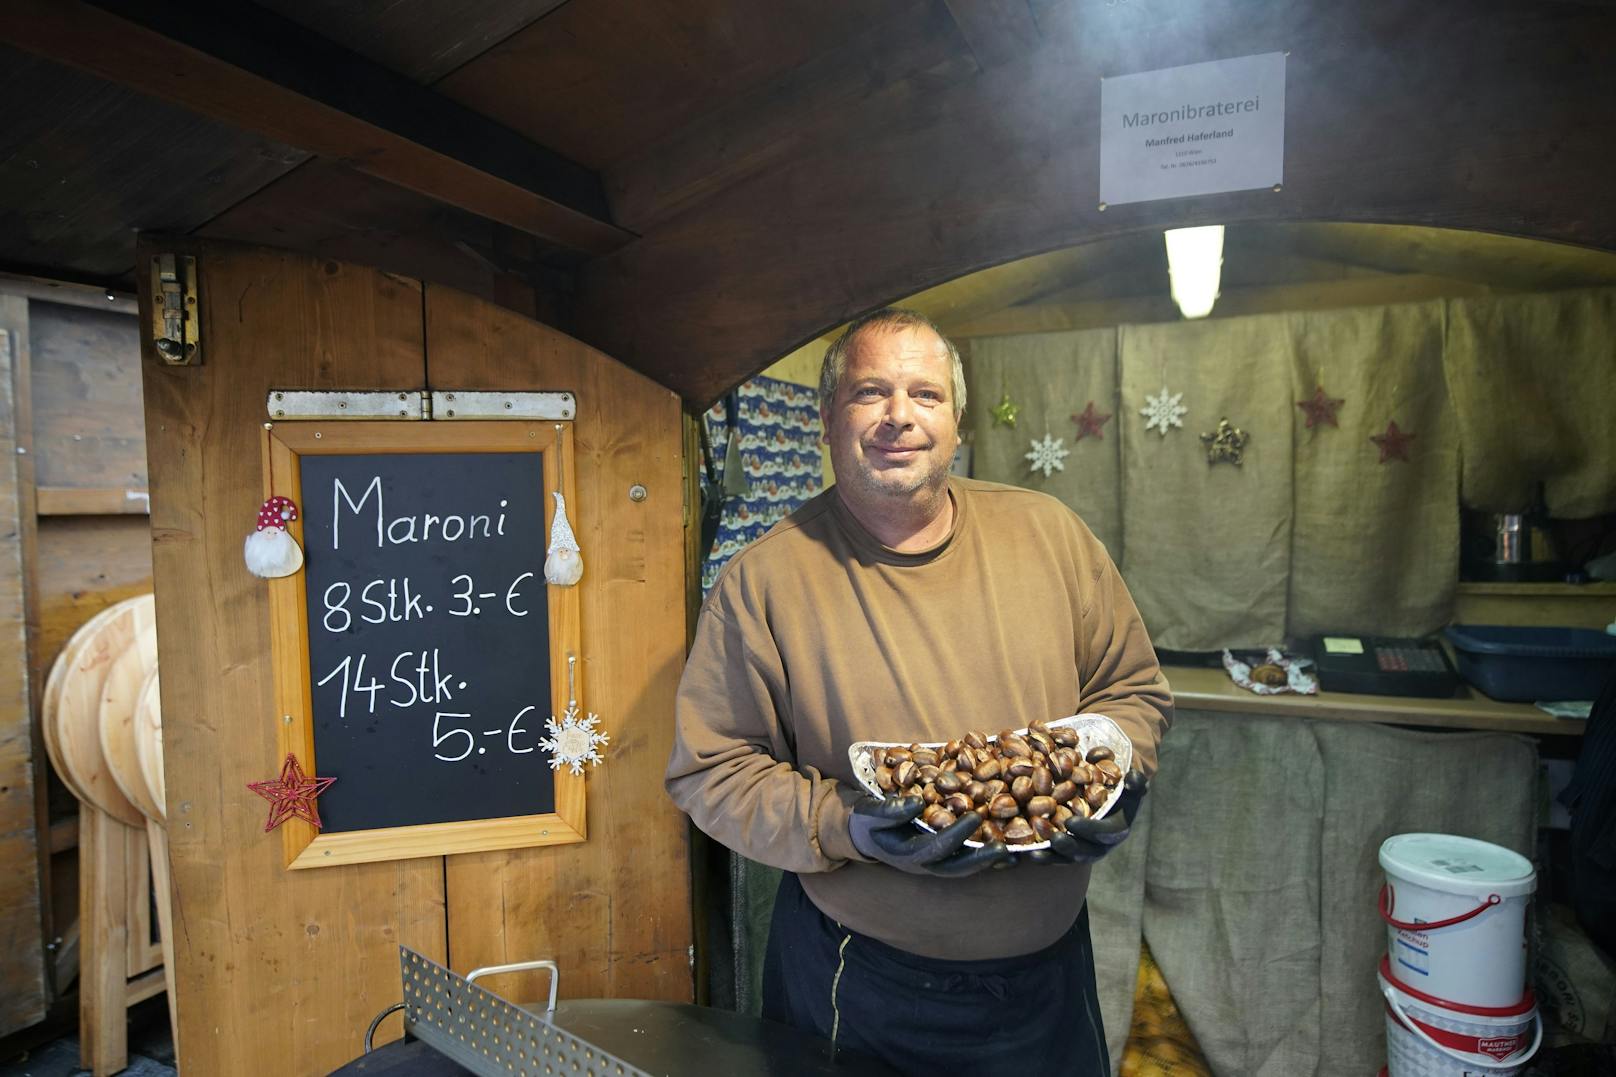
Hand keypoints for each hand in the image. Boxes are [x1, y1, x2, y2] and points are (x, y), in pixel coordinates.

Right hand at [848, 796, 1009, 875]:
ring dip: (988, 861)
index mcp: (907, 854)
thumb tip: (917, 803)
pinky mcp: (943, 857)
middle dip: (981, 858)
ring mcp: (935, 863)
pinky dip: (986, 854)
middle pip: (958, 866)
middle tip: (1005, 847)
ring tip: (1014, 852)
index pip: (936, 847)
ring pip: (966, 866)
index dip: (956, 834)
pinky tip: (1008, 846)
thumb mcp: (870, 812)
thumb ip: (890, 810)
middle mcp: (924, 864)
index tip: (975, 817)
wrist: (862, 832)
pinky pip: (967, 858)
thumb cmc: (866, 820)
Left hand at [1039, 770, 1148, 864]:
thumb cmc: (1118, 788)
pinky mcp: (1069, 852)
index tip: (1072, 823)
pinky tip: (1028, 853)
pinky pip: (1055, 857)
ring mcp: (1084, 850)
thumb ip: (1134, 780)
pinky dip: (1043, 856)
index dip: (1089, 829)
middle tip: (1054, 839)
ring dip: (1052, 857)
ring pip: (1068, 858)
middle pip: (1085, 851)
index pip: (1104, 833)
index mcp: (1117, 829)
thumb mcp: (1130, 782)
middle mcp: (1101, 844)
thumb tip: (1132, 777)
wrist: (1107, 798)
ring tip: (1035, 853)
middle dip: (1069, 847)